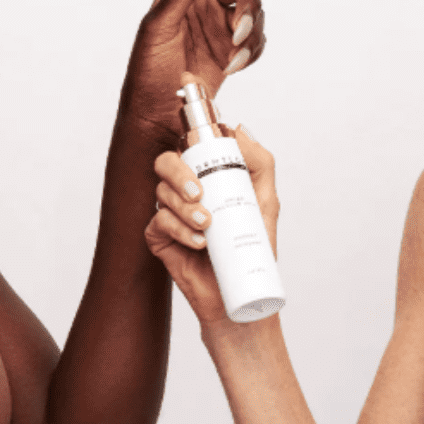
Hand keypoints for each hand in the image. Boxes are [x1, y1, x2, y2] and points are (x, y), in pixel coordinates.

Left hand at [119, 0, 285, 145]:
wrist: (156, 117)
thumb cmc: (148, 73)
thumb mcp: (159, 26)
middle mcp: (202, 2)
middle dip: (249, 10)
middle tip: (237, 36)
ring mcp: (218, 25)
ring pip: (256, 15)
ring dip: (250, 37)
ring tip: (231, 60)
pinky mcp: (230, 49)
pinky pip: (258, 41)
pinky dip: (252, 53)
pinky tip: (233, 67)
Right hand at [145, 102, 279, 326]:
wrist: (241, 293)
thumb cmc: (253, 248)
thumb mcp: (266, 201)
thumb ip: (259, 163)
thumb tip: (239, 129)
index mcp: (208, 177)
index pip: (190, 147)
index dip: (190, 140)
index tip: (201, 143)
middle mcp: (185, 191)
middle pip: (166, 163)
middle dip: (179, 173)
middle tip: (198, 191)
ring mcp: (171, 214)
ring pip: (161, 193)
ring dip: (184, 207)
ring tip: (207, 224)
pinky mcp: (160, 238)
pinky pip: (157, 222)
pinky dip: (178, 229)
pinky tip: (198, 242)